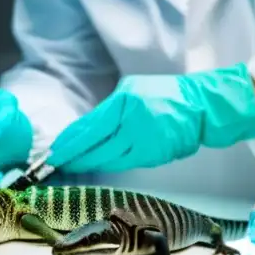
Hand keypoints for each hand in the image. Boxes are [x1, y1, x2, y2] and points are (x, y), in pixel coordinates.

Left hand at [48, 64, 254, 173]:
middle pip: (95, 148)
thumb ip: (110, 109)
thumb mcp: (133, 89)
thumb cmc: (165, 95)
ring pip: (109, 160)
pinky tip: (100, 163)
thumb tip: (83, 131)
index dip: (69, 143)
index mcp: (126, 101)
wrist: (201, 106)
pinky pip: (125, 163)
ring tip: (75, 165)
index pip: (89, 128)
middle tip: (57, 164)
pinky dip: (110, 164)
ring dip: (90, 164)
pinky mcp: (155, 155)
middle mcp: (134, 122)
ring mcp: (146, 141)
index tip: (53, 153)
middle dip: (74, 158)